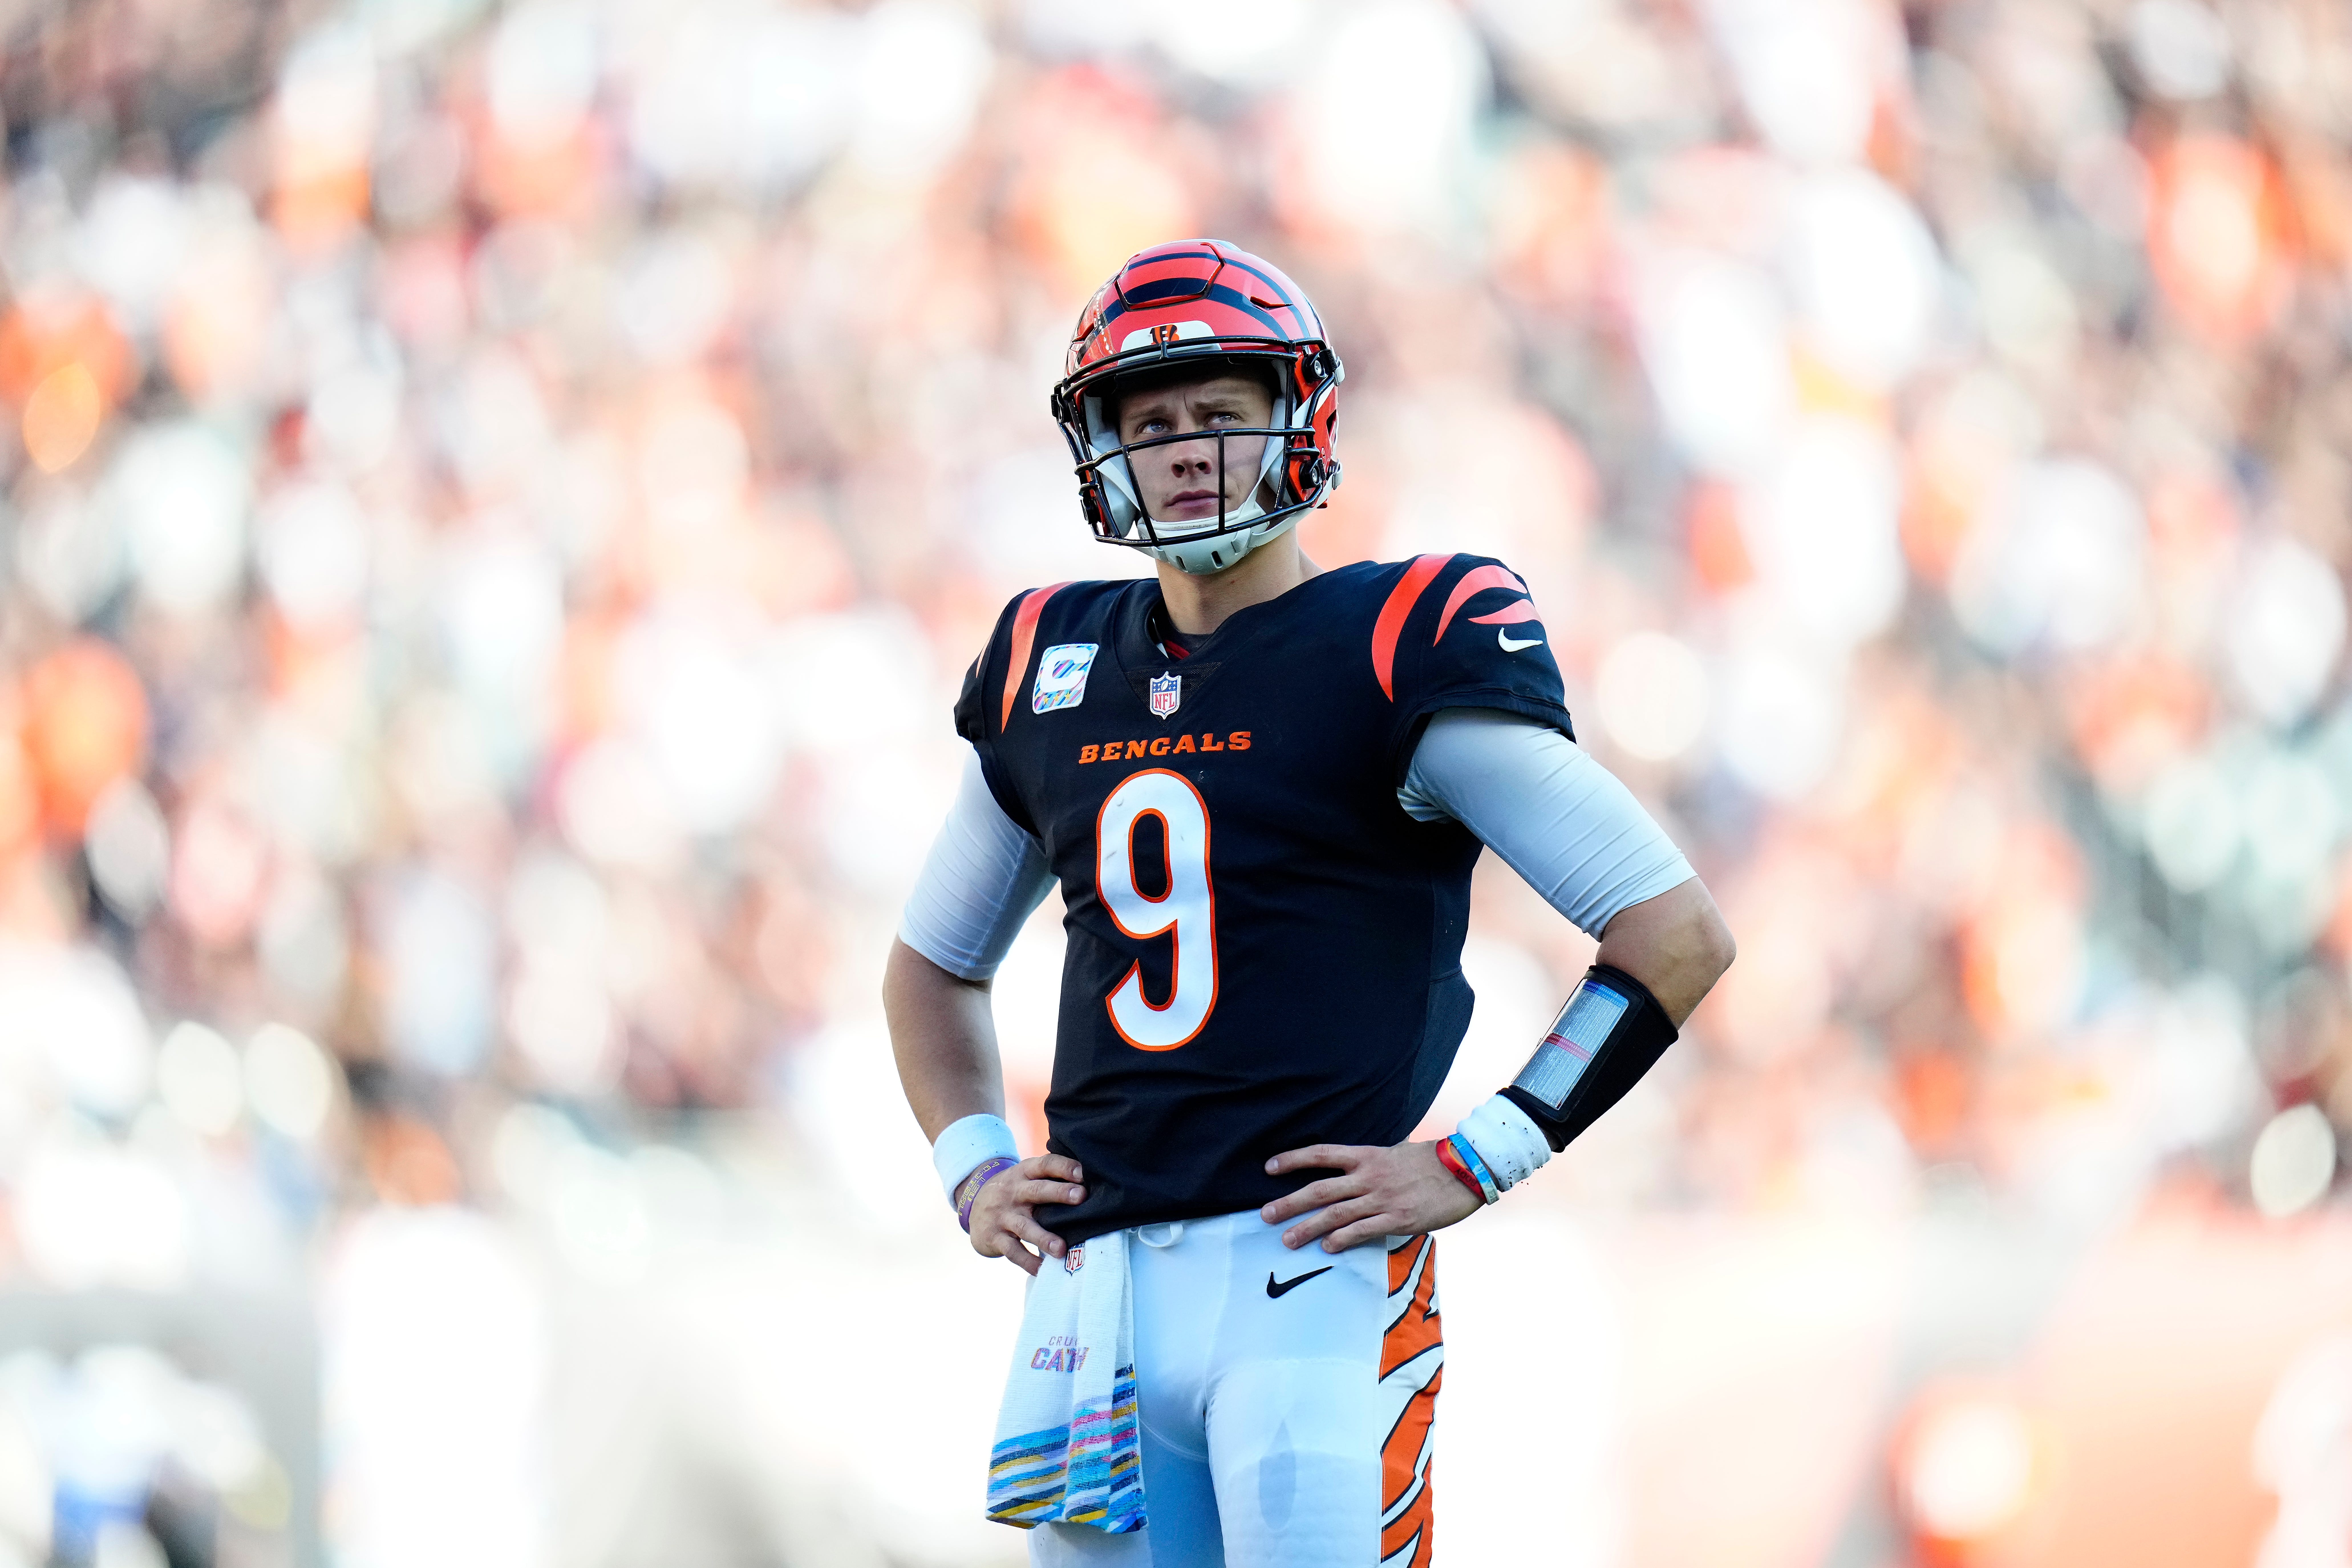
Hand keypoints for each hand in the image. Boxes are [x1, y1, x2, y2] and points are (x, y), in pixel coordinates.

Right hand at [968, 1153, 1086, 1275]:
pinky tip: (1042, 1270)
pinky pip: (1013, 1251)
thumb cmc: (1014, 1192)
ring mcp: (1002, 1215)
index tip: (1082, 1173)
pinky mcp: (994, 1237)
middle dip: (1059, 1193)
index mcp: (1023, 1173)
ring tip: (1061, 1249)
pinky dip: (1028, 1262)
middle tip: (1081, 1197)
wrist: (972, 1206)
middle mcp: (1012, 1192)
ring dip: (1044, 1237)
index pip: (1044, 1165)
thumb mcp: (1025, 1178)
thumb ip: (1049, 1178)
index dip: (1063, 1167)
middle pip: (1036, 1191)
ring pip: (1025, 1226)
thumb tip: (1090, 1183)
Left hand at [1258, 1141, 1481, 1252]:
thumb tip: (1352, 1170)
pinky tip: (1328, 1248)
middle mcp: (1369, 1176)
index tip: (1269, 1167)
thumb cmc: (1431, 1162)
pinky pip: (1363, 1230)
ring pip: (1336, 1214)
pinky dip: (1343, 1239)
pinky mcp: (1398, 1219)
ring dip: (1309, 1228)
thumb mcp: (1395, 1154)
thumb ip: (1371, 1164)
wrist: (1465, 1169)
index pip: (1321, 1154)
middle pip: (1320, 1189)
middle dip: (1289, 1202)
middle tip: (1265, 1215)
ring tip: (1287, 1240)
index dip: (1293, 1159)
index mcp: (1367, 1156)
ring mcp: (1382, 1198)